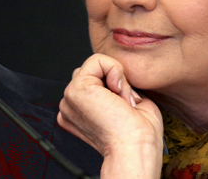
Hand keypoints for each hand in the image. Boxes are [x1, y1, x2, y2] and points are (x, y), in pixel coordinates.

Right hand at [57, 54, 162, 178]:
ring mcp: (71, 98)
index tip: (124, 107)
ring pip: (96, 64)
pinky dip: (115, 70)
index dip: (116, 87)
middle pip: (94, 71)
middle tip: (123, 104)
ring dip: (116, 79)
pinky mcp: (76, 89)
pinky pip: (98, 60)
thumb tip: (117, 72)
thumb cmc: (137, 135)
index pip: (95, 80)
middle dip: (115, 81)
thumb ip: (117, 85)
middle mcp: (72, 106)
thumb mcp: (128, 102)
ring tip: (120, 102)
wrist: (135, 148)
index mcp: (80, 112)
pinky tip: (116, 92)